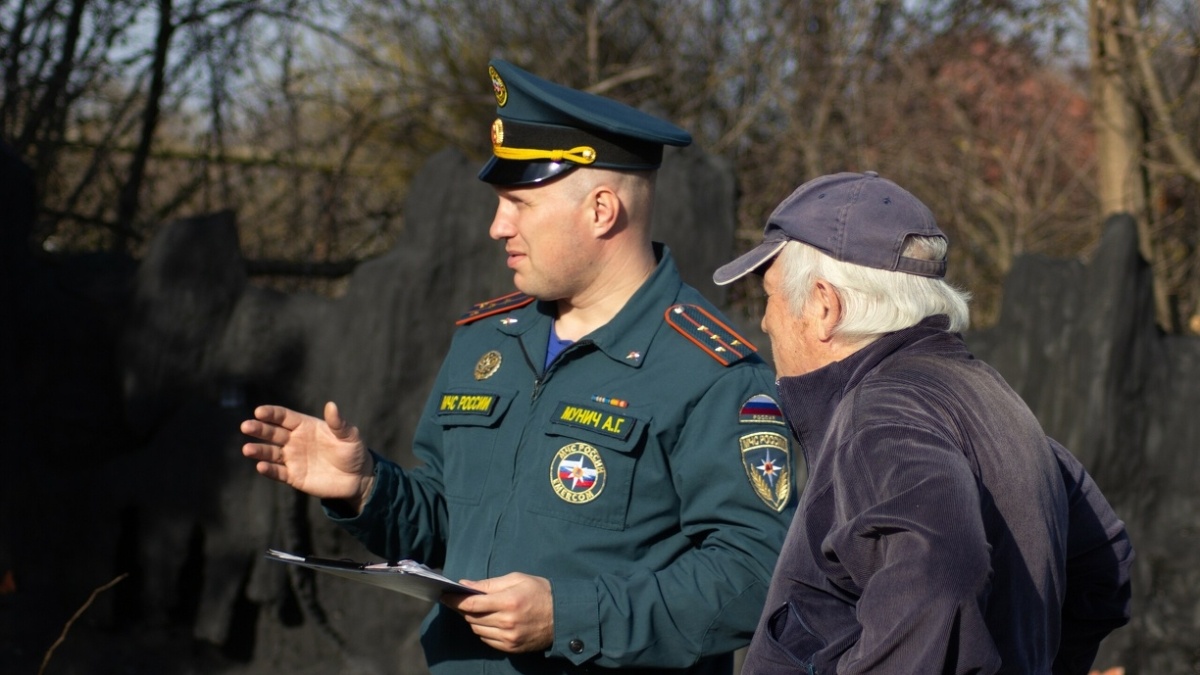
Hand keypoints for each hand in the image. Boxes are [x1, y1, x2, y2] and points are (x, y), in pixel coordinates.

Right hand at [240, 401, 375, 510]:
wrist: (357, 478)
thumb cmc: (353, 452)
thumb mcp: (349, 436)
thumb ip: (338, 423)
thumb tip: (331, 405)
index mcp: (305, 426)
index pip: (284, 417)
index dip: (272, 414)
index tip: (259, 411)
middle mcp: (295, 440)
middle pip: (273, 433)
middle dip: (259, 429)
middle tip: (246, 426)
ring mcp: (292, 459)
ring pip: (271, 453)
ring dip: (259, 451)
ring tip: (247, 449)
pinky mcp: (294, 476)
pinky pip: (278, 473)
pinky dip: (269, 470)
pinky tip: (261, 466)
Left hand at [443, 573, 553, 652]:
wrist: (564, 615)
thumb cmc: (540, 591)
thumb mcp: (517, 579)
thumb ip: (489, 584)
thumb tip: (465, 585)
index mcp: (508, 601)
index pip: (472, 604)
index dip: (454, 600)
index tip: (444, 595)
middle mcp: (507, 622)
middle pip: (472, 618)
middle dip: (464, 608)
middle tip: (462, 600)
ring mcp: (509, 638)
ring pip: (477, 630)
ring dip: (474, 620)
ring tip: (481, 610)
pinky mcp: (511, 648)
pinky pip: (487, 640)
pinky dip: (484, 630)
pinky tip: (491, 621)